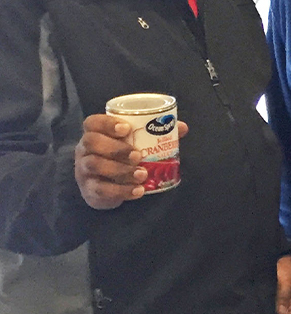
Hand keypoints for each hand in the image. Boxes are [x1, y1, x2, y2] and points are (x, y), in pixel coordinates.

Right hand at [73, 115, 188, 209]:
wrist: (105, 187)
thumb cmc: (121, 157)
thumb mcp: (134, 144)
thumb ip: (156, 134)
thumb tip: (182, 127)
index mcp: (94, 133)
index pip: (92, 122)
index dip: (106, 123)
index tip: (126, 128)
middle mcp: (84, 149)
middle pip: (91, 142)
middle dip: (116, 148)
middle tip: (138, 155)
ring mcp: (83, 170)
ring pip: (94, 165)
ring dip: (120, 170)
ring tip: (142, 174)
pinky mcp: (89, 189)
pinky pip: (101, 190)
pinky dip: (121, 191)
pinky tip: (138, 191)